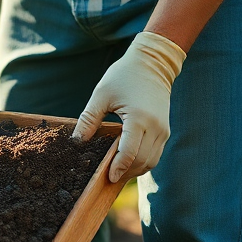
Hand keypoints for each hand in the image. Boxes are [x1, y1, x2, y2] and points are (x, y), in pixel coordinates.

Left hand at [73, 31, 185, 182]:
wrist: (153, 63)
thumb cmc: (124, 76)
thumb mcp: (101, 95)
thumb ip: (89, 119)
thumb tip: (77, 142)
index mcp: (138, 118)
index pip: (129, 152)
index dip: (118, 168)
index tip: (107, 177)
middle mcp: (155, 127)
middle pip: (141, 161)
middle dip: (125, 172)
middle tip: (107, 177)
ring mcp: (163, 130)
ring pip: (151, 161)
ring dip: (135, 170)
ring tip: (117, 172)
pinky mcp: (165, 131)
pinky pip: (155, 154)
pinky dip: (142, 162)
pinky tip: (127, 162)